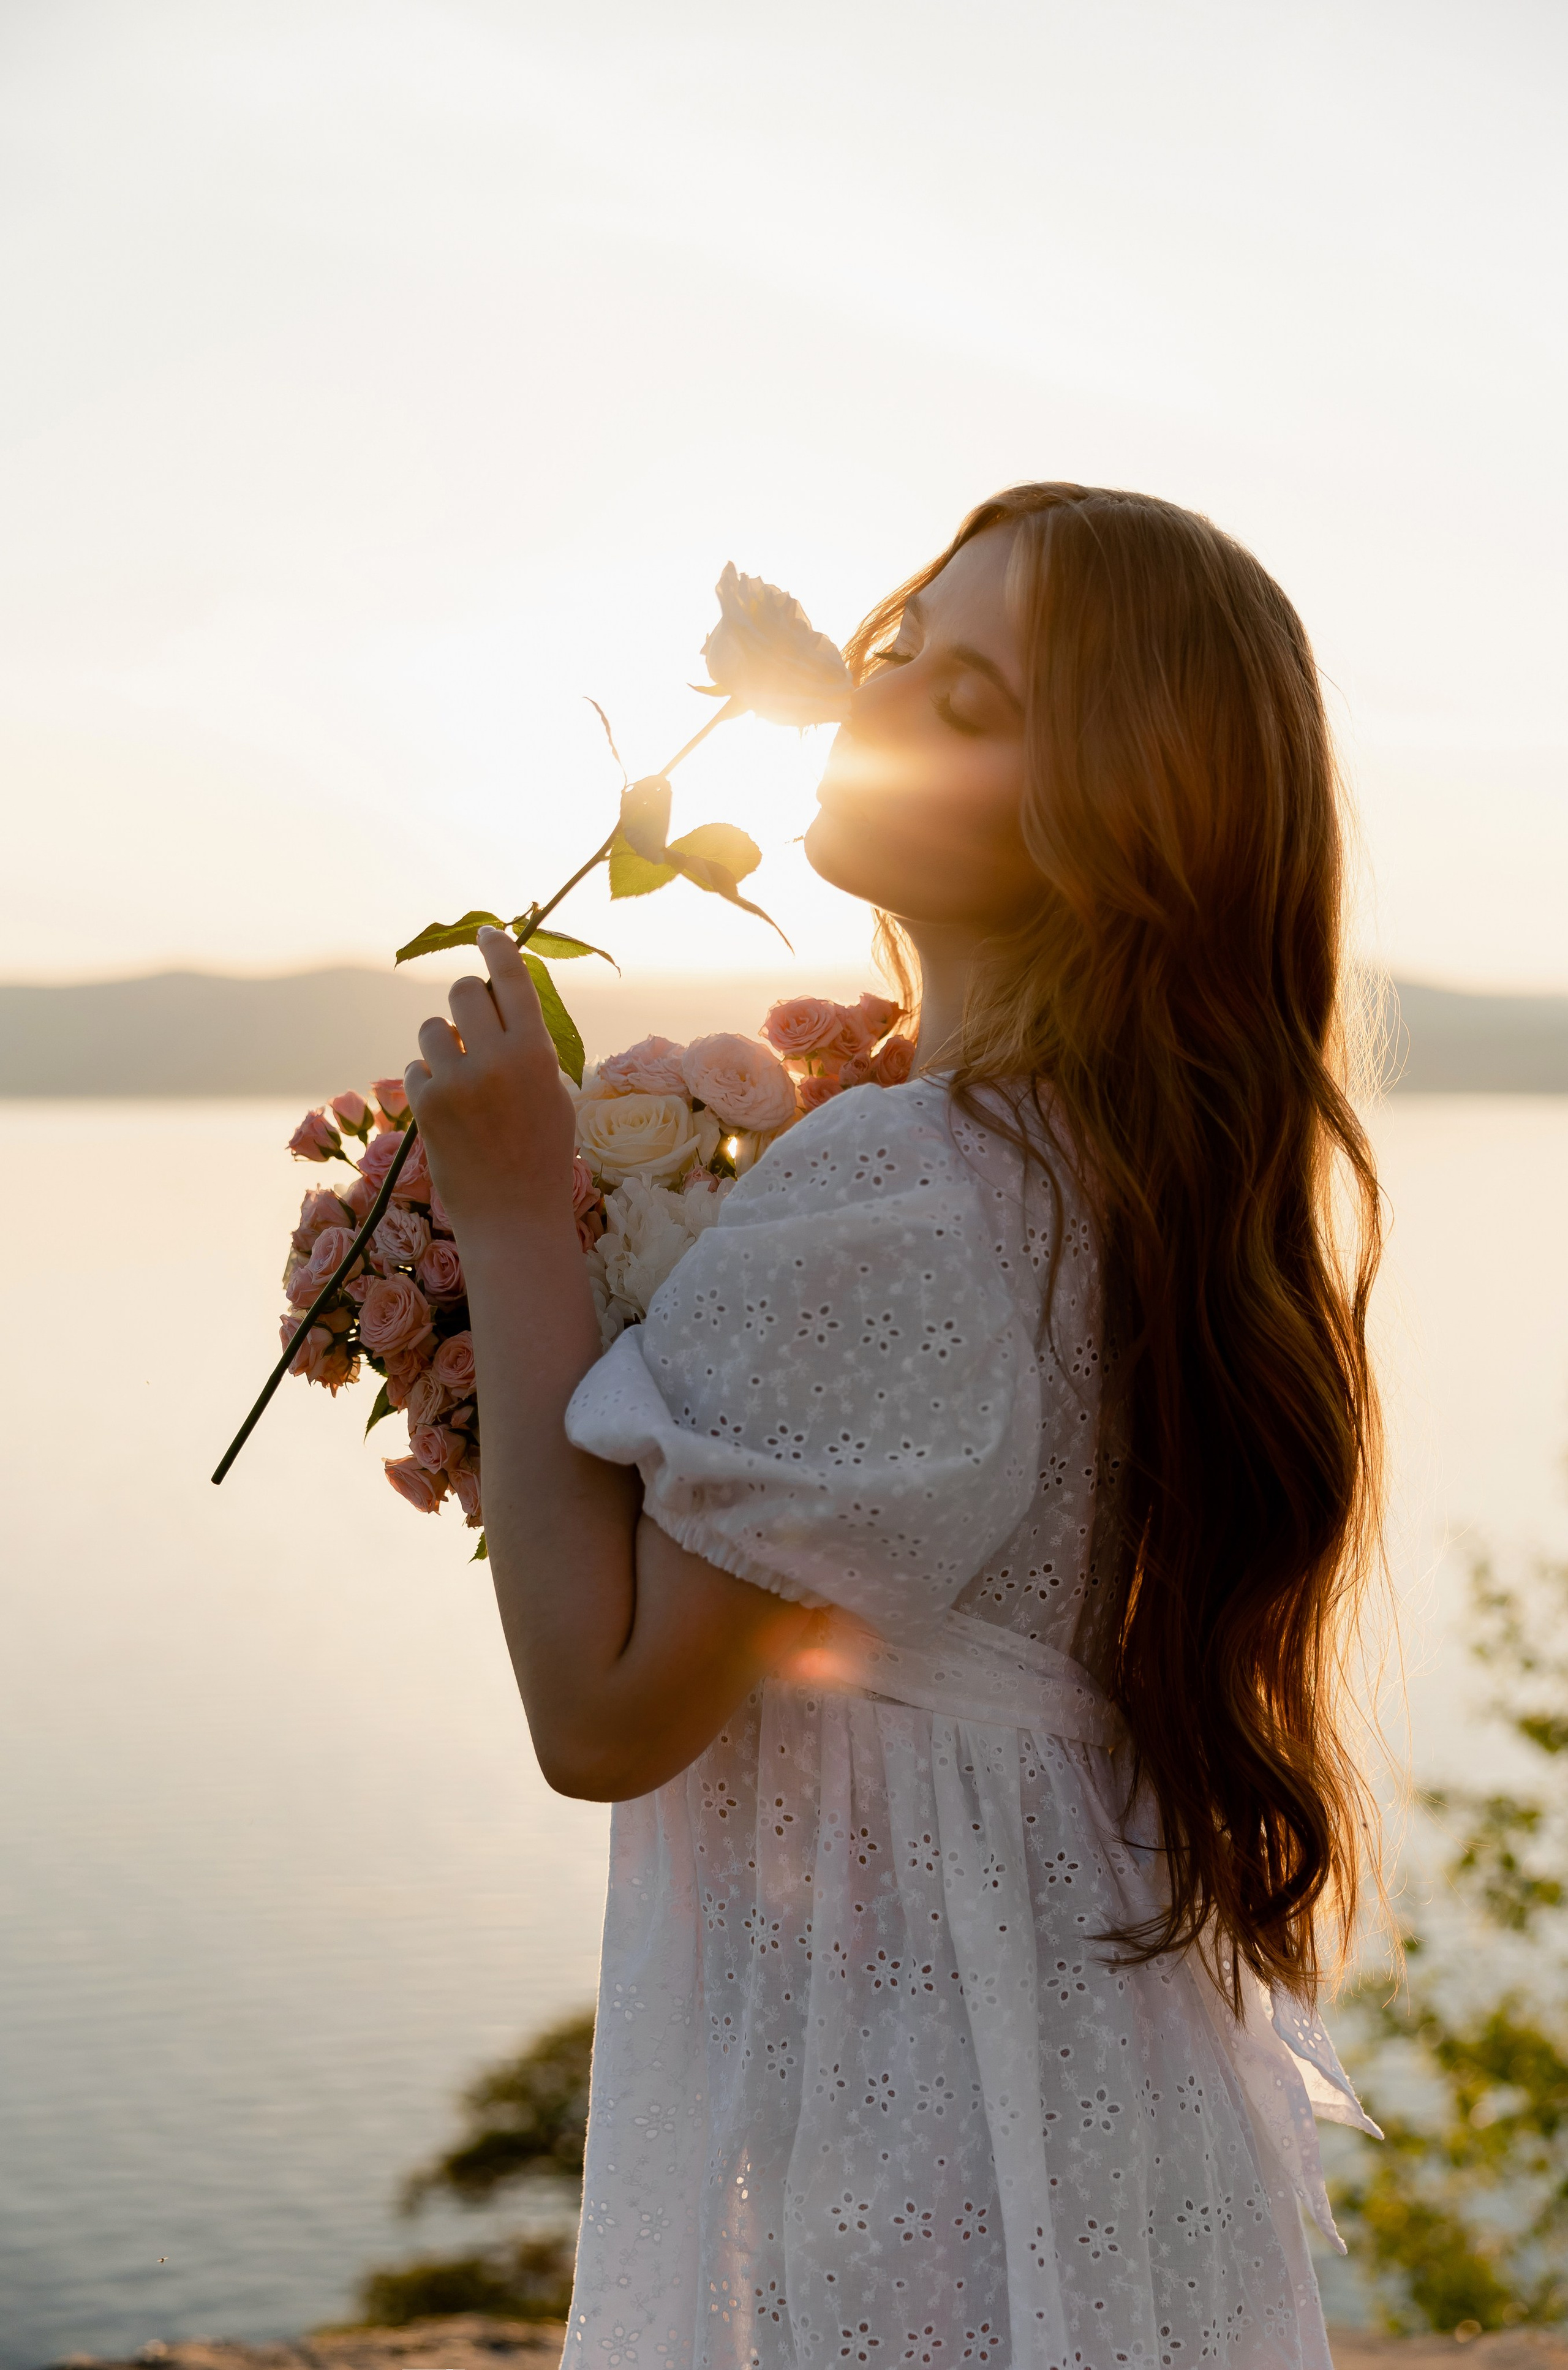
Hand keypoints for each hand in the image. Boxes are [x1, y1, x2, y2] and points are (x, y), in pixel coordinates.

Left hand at [404, 926, 578, 1240]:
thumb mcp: (552, 1092)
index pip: (512, 978)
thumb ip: (527, 1045)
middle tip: (474, 1027)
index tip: (486, 933)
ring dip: (443, 1045)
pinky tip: (449, 1112)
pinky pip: (416, 1068)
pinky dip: (428, 1082)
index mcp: (536, 1051)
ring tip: (463, 1081)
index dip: (497, 948)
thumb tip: (499, 1001)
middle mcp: (495, 1059)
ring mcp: (456, 1081)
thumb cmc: (541, 1154)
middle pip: (463, 991)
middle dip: (467, 1003)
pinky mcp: (426, 1105)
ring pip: (432, 1028)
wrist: (513, 1216)